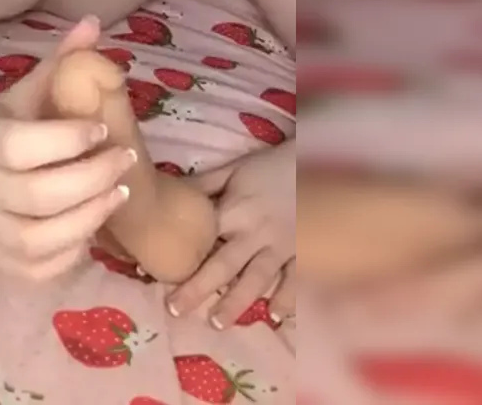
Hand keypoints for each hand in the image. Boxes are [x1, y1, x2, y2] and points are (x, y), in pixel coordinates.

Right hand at [0, 16, 134, 280]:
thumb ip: (65, 60)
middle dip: (92, 180)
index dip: (66, 141)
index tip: (103, 132)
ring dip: (88, 219)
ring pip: (37, 240)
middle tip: (125, 162)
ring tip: (119, 194)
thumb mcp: (37, 90)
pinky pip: (36, 270)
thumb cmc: (17, 125)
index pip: (17, 146)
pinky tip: (94, 225)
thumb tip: (92, 23)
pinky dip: (72, 253)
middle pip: (36, 196)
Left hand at [168, 148, 295, 328]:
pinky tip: (276, 316)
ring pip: (256, 278)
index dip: (181, 256)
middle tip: (176, 310)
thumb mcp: (237, 168)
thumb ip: (205, 184)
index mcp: (235, 211)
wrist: (324, 159)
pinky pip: (296, 278)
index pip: (202, 237)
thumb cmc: (275, 164)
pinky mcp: (305, 252)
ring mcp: (282, 245)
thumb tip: (170, 192)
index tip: (156, 274)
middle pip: (223, 265)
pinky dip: (288, 297)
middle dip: (199, 288)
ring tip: (218, 323)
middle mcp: (255, 233)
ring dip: (237, 301)